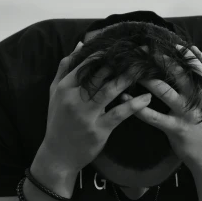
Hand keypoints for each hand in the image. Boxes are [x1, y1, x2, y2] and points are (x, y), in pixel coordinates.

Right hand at [40, 42, 152, 174]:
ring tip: (145, 70)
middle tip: (139, 53)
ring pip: (110, 90)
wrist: (58, 155)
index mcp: (64, 87)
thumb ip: (65, 69)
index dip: (104, 52)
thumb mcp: (55, 93)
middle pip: (100, 73)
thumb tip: (80, 45)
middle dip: (120, 62)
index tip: (121, 45)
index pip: (86, 63)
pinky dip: (134, 104)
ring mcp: (86, 114)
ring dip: (128, 78)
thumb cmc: (58, 122)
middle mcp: (74, 99)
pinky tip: (146, 98)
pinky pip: (119, 113)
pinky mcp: (98, 129)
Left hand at [123, 44, 201, 173]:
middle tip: (139, 50)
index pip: (192, 61)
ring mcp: (186, 113)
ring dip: (144, 78)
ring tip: (129, 69)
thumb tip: (195, 48)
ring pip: (162, 89)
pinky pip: (151, 116)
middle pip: (175, 71)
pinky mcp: (175, 128)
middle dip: (156, 58)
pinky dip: (136, 106)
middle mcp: (198, 97)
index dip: (175, 49)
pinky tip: (123, 98)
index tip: (160, 41)